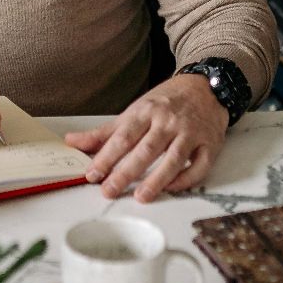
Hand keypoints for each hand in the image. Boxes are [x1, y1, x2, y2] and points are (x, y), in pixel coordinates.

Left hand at [64, 73, 226, 202]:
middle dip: (126, 172)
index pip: (123, 136)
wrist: (206, 86)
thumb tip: (72, 142)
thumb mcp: (135, 110)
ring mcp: (191, 132)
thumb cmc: (167, 101)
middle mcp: (168, 121)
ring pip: (173, 158)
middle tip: (110, 190)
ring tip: (141, 196)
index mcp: (146, 111)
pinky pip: (199, 165)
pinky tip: (172, 188)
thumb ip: (105, 131)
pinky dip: (186, 179)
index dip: (106, 156)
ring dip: (157, 179)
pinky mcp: (210, 144)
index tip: (93, 174)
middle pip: (146, 149)